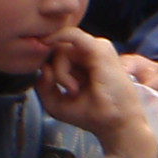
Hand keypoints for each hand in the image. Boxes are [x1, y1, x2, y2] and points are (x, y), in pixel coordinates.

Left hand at [35, 30, 152, 157]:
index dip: (45, 67)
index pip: (53, 55)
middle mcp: (87, 53)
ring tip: (74, 90)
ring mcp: (95, 49)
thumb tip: (43, 67)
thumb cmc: (90, 114)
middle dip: (54, 73)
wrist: (115, 122)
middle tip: (69, 91)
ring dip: (60, 72)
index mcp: (79, 64)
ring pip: (60, 48)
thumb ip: (42, 85)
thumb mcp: (55, 103)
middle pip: (54, 52)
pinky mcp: (99, 49)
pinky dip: (60, 45)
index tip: (48, 83)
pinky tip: (56, 57)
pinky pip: (72, 35)